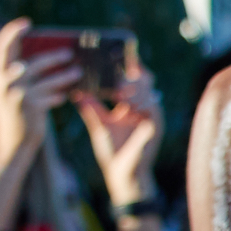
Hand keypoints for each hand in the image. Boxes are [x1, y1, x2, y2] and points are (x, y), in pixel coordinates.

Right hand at [0, 19, 78, 167]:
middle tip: (69, 52)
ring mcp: (16, 96)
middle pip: (29, 63)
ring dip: (63, 76)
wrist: (10, 146)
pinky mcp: (29, 109)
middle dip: (50, 57)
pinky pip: (49, 96)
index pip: (1, 49)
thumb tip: (49, 57)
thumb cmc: (16, 115)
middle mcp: (3, 84)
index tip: (25, 22)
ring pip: (45, 80)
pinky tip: (64, 97)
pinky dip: (58, 95)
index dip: (11, 34)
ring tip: (77, 72)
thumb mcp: (13, 93)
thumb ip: (23, 77)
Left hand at [75, 65, 163, 205]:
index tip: (115, 57)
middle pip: (145, 81)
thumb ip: (90, 107)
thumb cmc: (112, 150)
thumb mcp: (98, 124)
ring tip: (120, 88)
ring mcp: (151, 116)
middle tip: (119, 69)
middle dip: (133, 73)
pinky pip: (152, 109)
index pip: (133, 79)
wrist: (120, 173)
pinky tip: (127, 102)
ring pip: (150, 92)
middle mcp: (144, 108)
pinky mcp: (154, 127)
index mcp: (132, 105)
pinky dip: (141, 103)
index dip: (128, 67)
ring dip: (135, 88)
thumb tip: (75, 91)